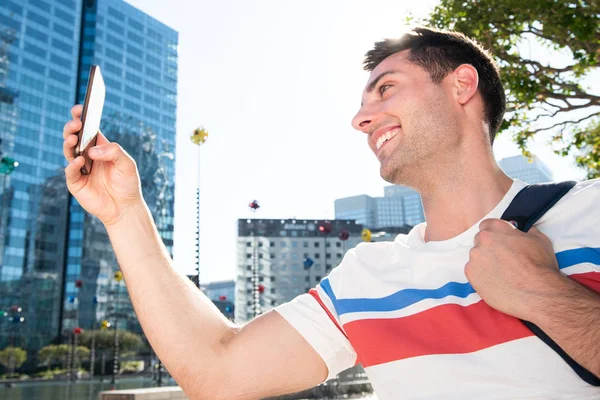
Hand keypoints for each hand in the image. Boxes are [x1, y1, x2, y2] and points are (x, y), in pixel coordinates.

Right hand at [63, 105, 143, 225]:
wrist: (125, 207)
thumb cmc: (127, 183)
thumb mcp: (127, 164)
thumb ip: (114, 152)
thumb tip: (93, 150)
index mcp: (100, 147)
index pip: (87, 129)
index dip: (81, 117)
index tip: (79, 108)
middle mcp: (87, 155)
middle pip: (73, 137)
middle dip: (72, 127)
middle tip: (76, 123)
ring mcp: (79, 168)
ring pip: (68, 151)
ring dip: (69, 143)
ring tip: (74, 139)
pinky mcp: (75, 183)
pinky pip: (70, 171)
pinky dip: (73, 164)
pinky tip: (80, 160)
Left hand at [465, 218, 564, 321]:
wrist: (537, 293)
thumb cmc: (540, 267)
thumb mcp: (540, 240)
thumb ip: (528, 231)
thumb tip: (526, 230)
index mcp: (497, 229)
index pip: (487, 225)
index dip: (494, 234)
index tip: (499, 241)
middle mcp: (483, 240)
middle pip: (480, 241)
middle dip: (489, 248)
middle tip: (502, 260)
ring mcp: (475, 257)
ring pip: (477, 257)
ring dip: (485, 263)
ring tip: (501, 274)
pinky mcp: (470, 274)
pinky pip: (473, 272)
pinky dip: (482, 276)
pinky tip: (496, 282)